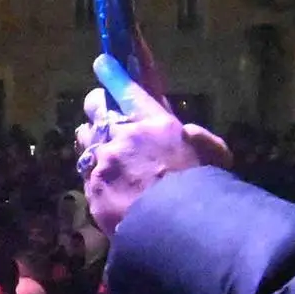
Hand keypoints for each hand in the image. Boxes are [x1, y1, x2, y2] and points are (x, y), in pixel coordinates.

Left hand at [76, 56, 227, 236]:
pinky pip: (85, 171)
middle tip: (105, 117)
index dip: (112, 74)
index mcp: (155, 123)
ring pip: (84, 138)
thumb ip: (199, 140)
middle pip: (95, 108)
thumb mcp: (209, 158)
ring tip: (104, 153)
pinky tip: (106, 183)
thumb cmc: (198, 191)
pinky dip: (94, 173)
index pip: (127, 89)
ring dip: (92, 141)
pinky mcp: (91, 187)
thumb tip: (188, 133)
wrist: (174, 230)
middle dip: (98, 108)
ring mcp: (103, 162)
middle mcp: (123, 136)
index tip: (102, 63)